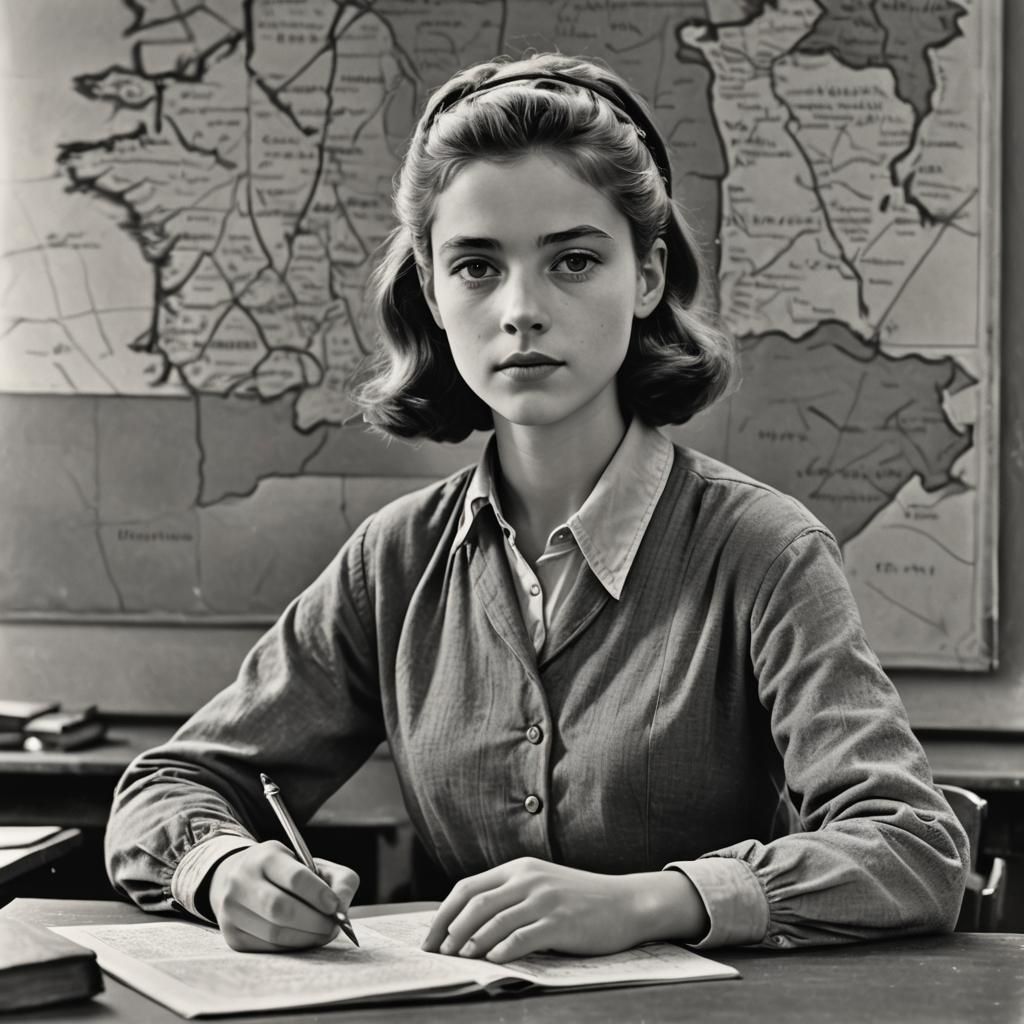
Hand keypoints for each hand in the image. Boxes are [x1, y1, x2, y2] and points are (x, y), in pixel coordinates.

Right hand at [207, 840, 358, 951]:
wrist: (239, 878)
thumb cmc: (285, 872)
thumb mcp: (311, 863)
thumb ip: (338, 880)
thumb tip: (342, 909)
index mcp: (265, 857)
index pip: (295, 877)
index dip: (318, 894)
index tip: (335, 906)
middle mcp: (242, 881)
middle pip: (281, 909)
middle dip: (314, 922)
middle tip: (333, 926)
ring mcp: (232, 910)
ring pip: (274, 933)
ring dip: (305, 938)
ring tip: (322, 933)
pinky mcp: (232, 935)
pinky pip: (266, 948)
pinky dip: (291, 947)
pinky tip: (303, 939)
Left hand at [421, 857, 707, 963]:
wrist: (626, 902)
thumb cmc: (580, 900)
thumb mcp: (541, 887)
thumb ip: (510, 897)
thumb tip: (468, 926)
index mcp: (519, 868)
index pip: (468, 887)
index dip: (444, 913)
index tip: (430, 937)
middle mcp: (528, 879)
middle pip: (475, 903)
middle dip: (450, 929)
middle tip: (437, 951)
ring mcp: (544, 899)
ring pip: (494, 919)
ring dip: (471, 941)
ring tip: (460, 958)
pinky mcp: (561, 921)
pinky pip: (523, 936)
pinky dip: (503, 949)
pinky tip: (493, 961)